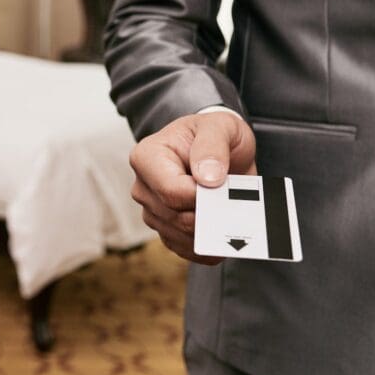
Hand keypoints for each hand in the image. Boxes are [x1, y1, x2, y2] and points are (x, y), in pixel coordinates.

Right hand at [129, 111, 256, 263]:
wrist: (217, 147)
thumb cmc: (214, 133)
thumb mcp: (219, 126)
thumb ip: (212, 146)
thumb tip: (207, 178)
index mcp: (146, 157)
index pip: (171, 192)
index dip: (202, 197)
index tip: (223, 187)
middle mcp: (143, 186)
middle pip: (177, 217)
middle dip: (210, 214)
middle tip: (232, 199)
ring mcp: (152, 210)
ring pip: (181, 236)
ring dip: (210, 230)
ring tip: (228, 211)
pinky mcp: (164, 228)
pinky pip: (184, 248)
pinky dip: (207, 245)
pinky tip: (221, 231)